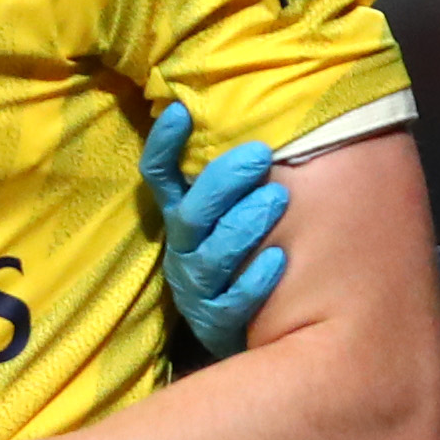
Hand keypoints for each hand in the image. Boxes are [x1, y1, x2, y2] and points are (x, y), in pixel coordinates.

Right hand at [142, 102, 288, 355]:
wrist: (257, 327)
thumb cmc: (253, 251)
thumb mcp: (238, 210)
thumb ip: (242, 176)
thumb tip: (265, 123)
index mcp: (183, 215)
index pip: (160, 176)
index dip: (164, 146)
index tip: (179, 112)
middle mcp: (184, 249)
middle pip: (191, 215)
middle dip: (224, 182)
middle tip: (261, 155)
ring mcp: (198, 287)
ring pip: (211, 257)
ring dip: (243, 226)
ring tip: (277, 199)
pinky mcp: (217, 322)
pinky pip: (232, 301)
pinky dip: (255, 280)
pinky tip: (279, 260)